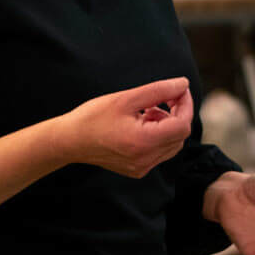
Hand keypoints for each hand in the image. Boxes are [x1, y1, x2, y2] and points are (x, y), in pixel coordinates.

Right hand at [60, 77, 192, 177]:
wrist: (69, 141)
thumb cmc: (94, 116)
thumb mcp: (126, 98)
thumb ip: (158, 90)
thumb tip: (184, 84)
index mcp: (144, 142)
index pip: (183, 125)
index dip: (185, 104)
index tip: (178, 90)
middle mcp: (146, 160)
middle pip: (180, 135)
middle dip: (176, 113)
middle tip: (160, 99)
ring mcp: (142, 168)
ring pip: (172, 144)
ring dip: (167, 125)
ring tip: (145, 113)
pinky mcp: (138, 170)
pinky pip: (160, 152)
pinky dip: (158, 136)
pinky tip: (140, 125)